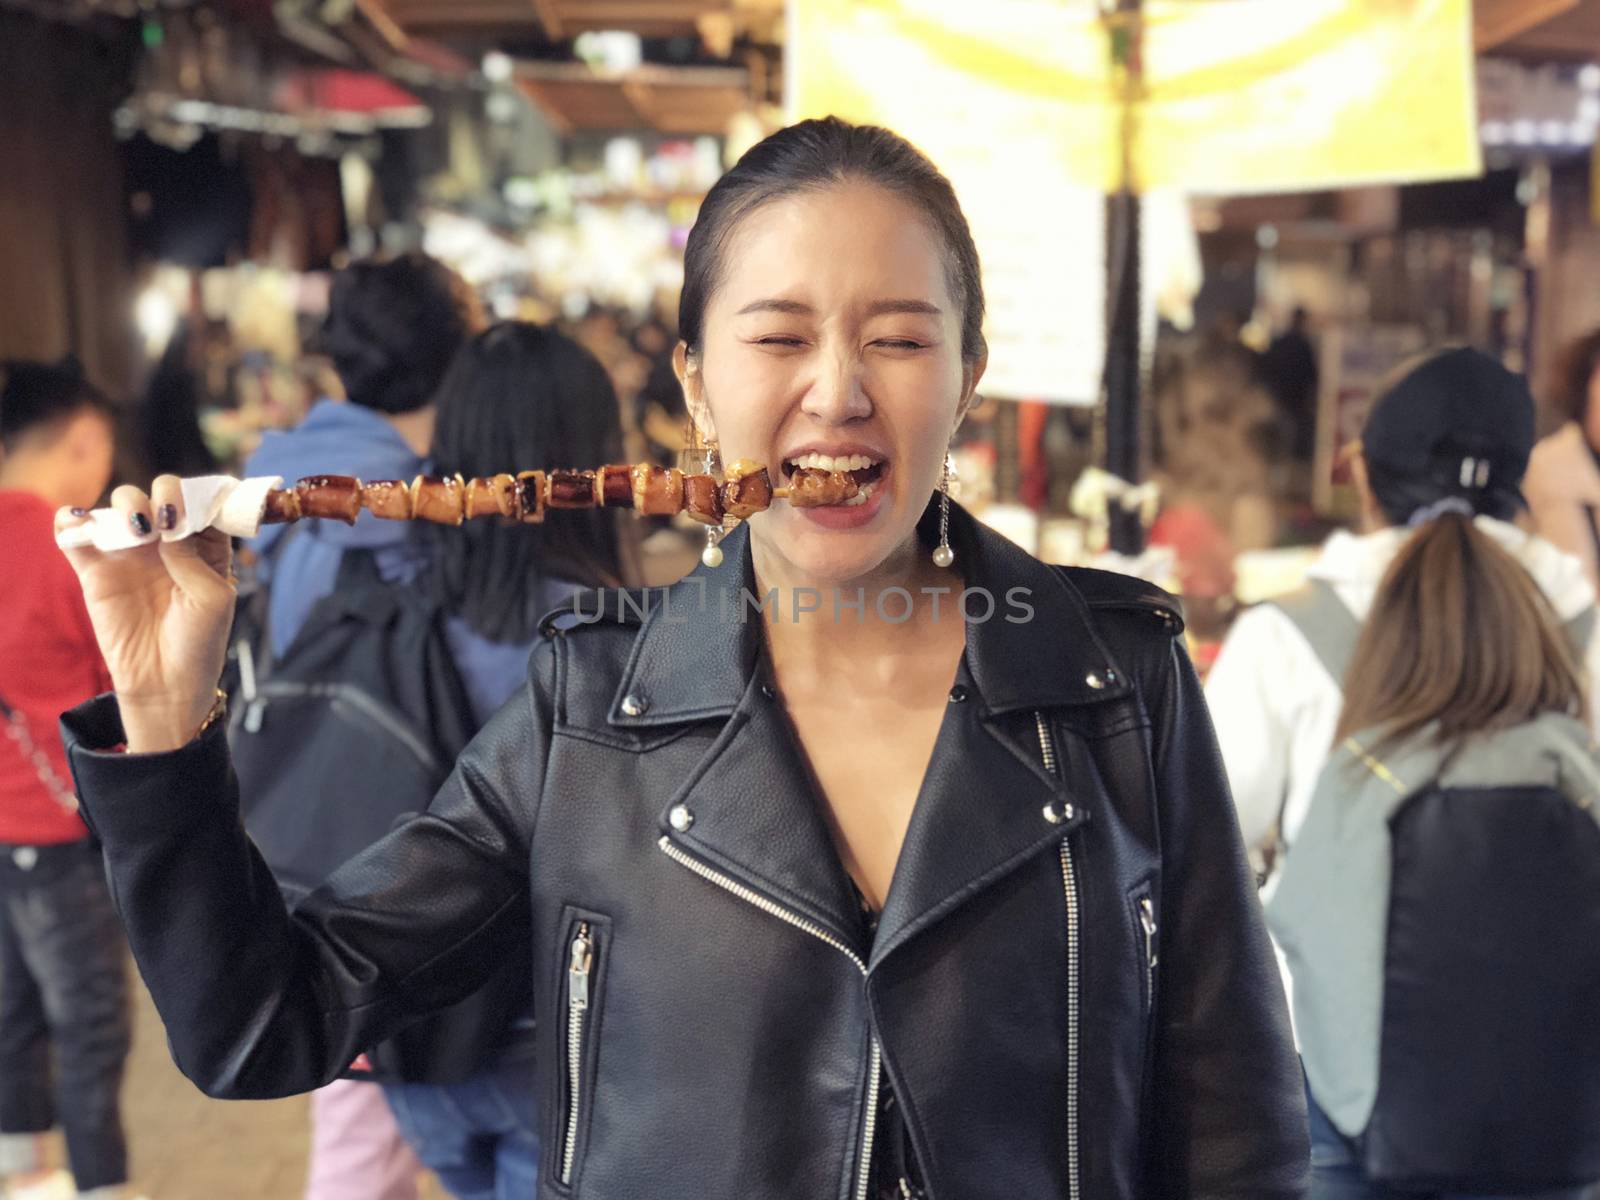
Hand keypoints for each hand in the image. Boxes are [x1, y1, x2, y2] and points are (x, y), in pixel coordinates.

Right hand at [57, 476, 236, 752]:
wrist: (165, 682)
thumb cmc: (199, 641)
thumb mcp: (213, 598)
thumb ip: (194, 559)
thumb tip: (167, 525)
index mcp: (204, 546)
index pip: (201, 503)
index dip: (198, 498)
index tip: (195, 511)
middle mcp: (168, 542)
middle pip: (161, 494)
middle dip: (165, 493)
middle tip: (166, 521)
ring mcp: (131, 553)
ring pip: (121, 505)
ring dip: (128, 503)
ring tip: (138, 528)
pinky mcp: (96, 571)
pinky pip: (76, 536)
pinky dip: (71, 521)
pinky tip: (78, 520)